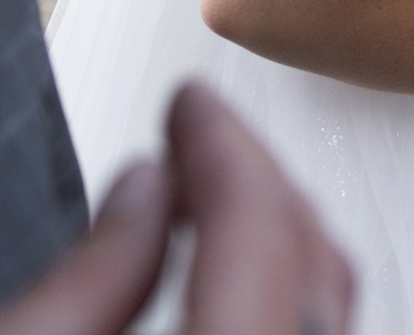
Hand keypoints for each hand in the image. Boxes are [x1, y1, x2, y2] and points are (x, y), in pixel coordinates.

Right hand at [0, 83, 352, 334]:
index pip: (258, 245)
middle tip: (199, 131)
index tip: (190, 101)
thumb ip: (87, 274)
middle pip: (316, 274)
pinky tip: (223, 270)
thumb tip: (147, 185)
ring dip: (275, 240)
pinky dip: (280, 295)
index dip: (224, 154)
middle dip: (258, 188)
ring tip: (207, 188)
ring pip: (326, 312)